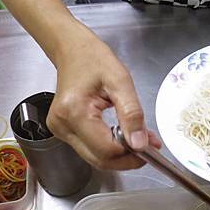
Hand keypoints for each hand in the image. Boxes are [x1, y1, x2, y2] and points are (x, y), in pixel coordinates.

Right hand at [46, 24, 160, 169]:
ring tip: (138, 139)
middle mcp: (62, 125)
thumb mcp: (121, 81)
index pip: (106, 149)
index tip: (150, 146)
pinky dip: (109, 147)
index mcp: (74, 112)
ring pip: (95, 158)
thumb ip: (132, 114)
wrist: (72, 50)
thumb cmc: (93, 59)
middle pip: (99, 159)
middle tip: (149, 147)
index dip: (131, 153)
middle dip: (127, 158)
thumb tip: (140, 144)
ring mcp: (59, 131)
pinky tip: (123, 136)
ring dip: (120, 154)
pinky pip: (90, 149)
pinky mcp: (63, 132)